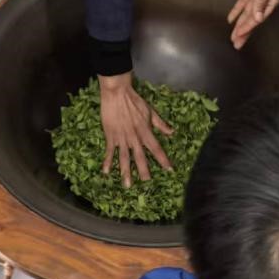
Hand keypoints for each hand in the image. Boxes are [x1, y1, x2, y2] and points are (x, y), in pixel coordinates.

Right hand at [98, 72, 172, 187]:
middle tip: (146, 182)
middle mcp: (134, 137)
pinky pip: (110, 151)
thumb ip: (160, 124)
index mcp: (145, 131)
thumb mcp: (150, 111)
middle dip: (144, 171)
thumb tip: (172, 132)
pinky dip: (108, 161)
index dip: (163, 159)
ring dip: (126, 171)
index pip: (156, 148)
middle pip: (140, 157)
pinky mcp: (111, 135)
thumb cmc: (134, 100)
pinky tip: (106, 172)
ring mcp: (122, 137)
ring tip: (127, 185)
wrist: (117, 93)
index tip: (170, 170)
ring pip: (125, 157)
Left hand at [227, 0, 278, 48]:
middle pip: (252, 18)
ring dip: (240, 24)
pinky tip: (231, 19)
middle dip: (244, 32)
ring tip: (234, 37)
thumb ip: (261, 0)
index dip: (248, 27)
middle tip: (236, 44)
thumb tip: (258, 19)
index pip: (258, 17)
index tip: (239, 36)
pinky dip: (237, 10)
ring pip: (247, 12)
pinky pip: (243, 2)